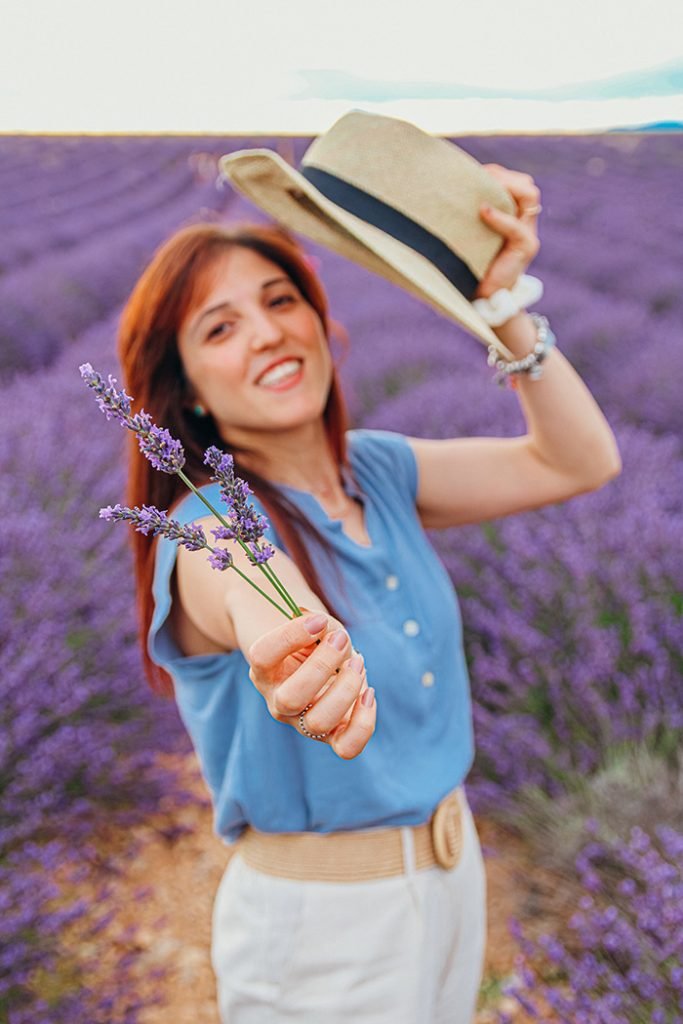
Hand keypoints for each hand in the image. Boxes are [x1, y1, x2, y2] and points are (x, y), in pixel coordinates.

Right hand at [247, 609, 375, 759]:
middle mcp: (278, 701)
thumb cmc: (317, 642)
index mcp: (265, 670)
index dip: (290, 635)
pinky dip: (364, 722)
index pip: (262, 656)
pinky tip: (368, 693)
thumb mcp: (316, 628)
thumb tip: (329, 632)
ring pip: (319, 723)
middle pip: (290, 699)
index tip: (318, 620)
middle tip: (341, 640)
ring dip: (345, 689)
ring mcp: (304, 723)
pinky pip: (347, 747)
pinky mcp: (332, 737)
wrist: (325, 665)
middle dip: (322, 665)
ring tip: (357, 663)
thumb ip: (322, 626)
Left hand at [474, 164, 541, 299]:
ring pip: (529, 195)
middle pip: (525, 184)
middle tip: (477, 178)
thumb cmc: (470, 264)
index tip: (471, 173)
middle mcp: (523, 221)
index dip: (496, 173)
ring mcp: (527, 234)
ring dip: (506, 186)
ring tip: (483, 190)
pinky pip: (517, 228)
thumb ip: (466, 215)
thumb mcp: (469, 234)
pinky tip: (484, 211)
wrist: (482, 298)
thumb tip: (438, 189)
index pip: (513, 181)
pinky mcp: (525, 248)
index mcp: (511, 215)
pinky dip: (500, 218)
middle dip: (501, 177)